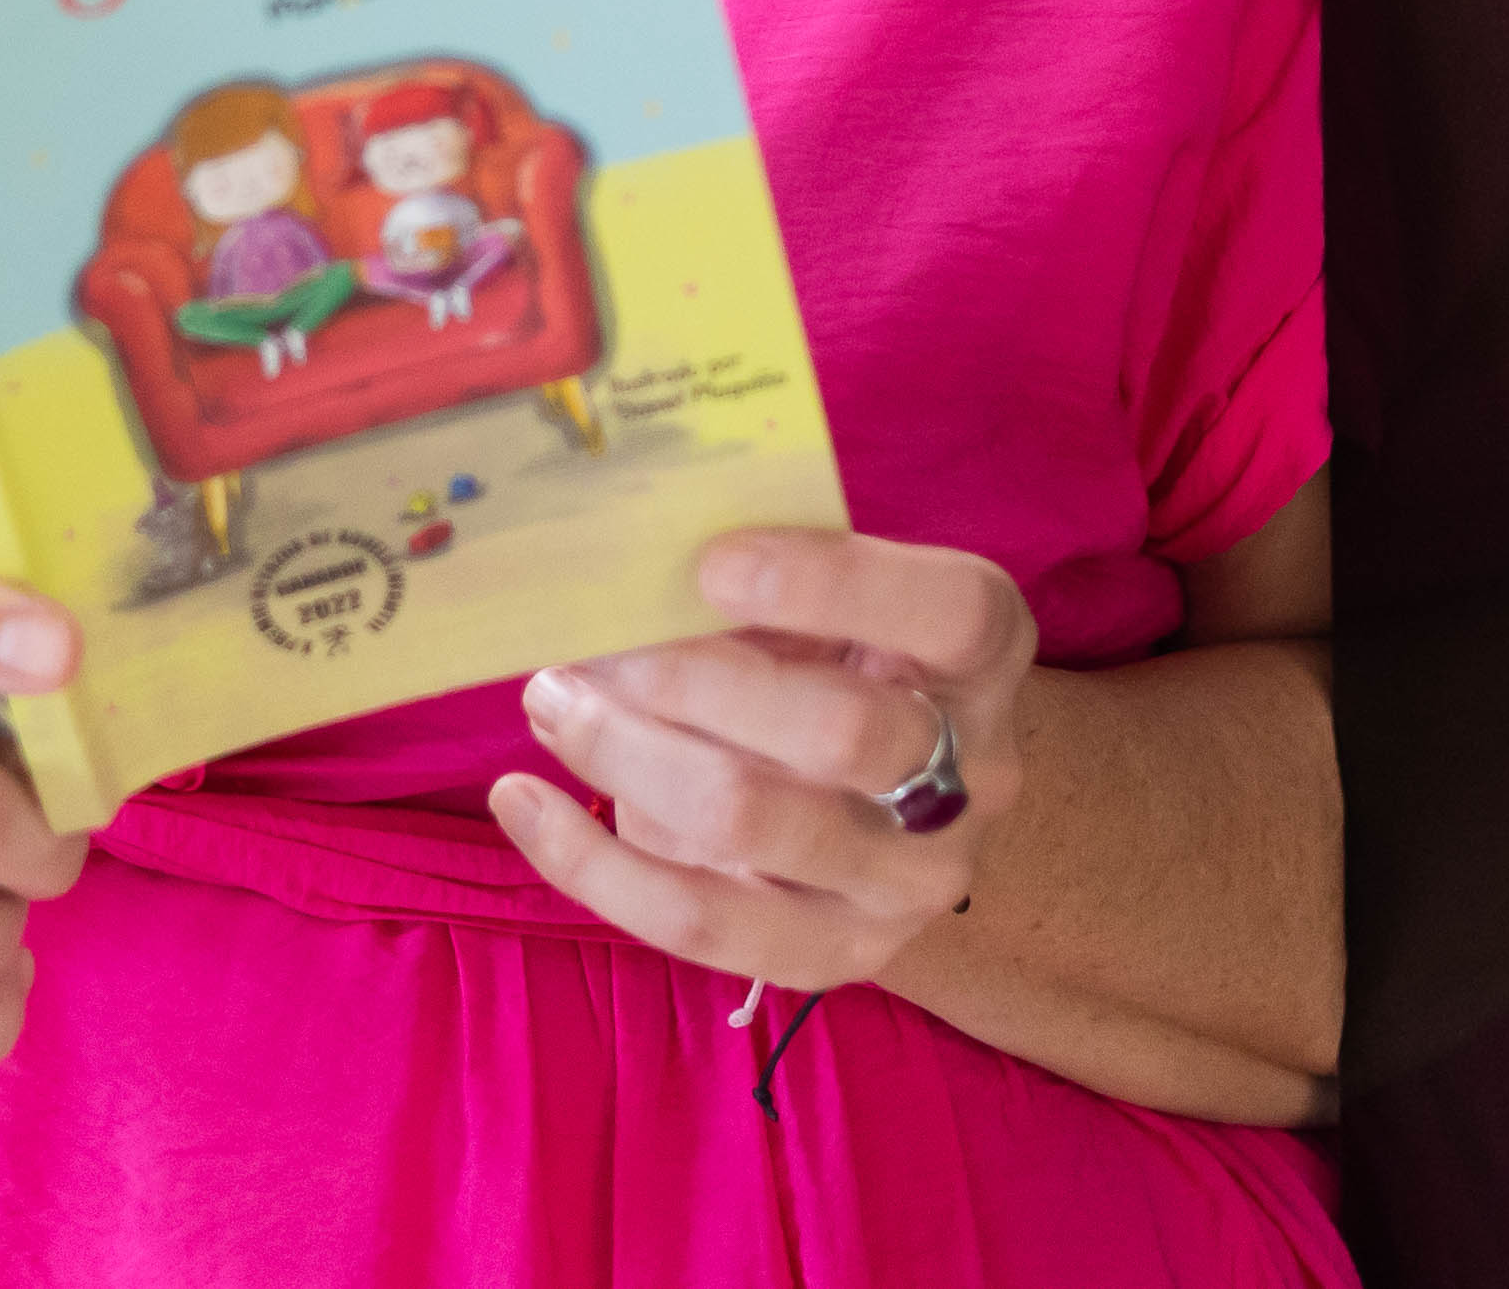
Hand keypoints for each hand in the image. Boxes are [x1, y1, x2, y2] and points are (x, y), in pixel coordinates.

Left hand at [491, 529, 1032, 995]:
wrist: (895, 810)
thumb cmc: (837, 662)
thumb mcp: (833, 605)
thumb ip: (761, 575)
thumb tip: (618, 551)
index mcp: (986, 655)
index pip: (951, 614)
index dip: (834, 584)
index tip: (710, 564)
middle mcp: (974, 776)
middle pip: (847, 732)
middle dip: (696, 679)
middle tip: (594, 644)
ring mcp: (909, 883)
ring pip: (758, 825)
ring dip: (630, 753)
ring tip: (554, 701)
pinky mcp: (834, 957)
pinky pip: (699, 922)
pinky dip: (591, 862)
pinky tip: (522, 799)